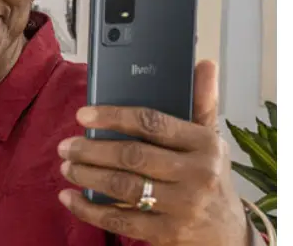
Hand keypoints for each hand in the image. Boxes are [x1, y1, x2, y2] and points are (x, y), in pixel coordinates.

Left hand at [58, 60, 247, 245]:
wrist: (226, 233)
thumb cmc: (210, 179)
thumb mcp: (211, 141)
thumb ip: (202, 103)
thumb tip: (204, 64)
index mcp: (205, 144)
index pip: (152, 123)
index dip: (113, 117)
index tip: (84, 115)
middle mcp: (196, 174)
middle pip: (132, 155)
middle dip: (91, 149)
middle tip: (66, 145)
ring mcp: (181, 206)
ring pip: (122, 186)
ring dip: (87, 175)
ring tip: (67, 167)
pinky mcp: (165, 233)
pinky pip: (119, 219)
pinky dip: (89, 209)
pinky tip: (71, 198)